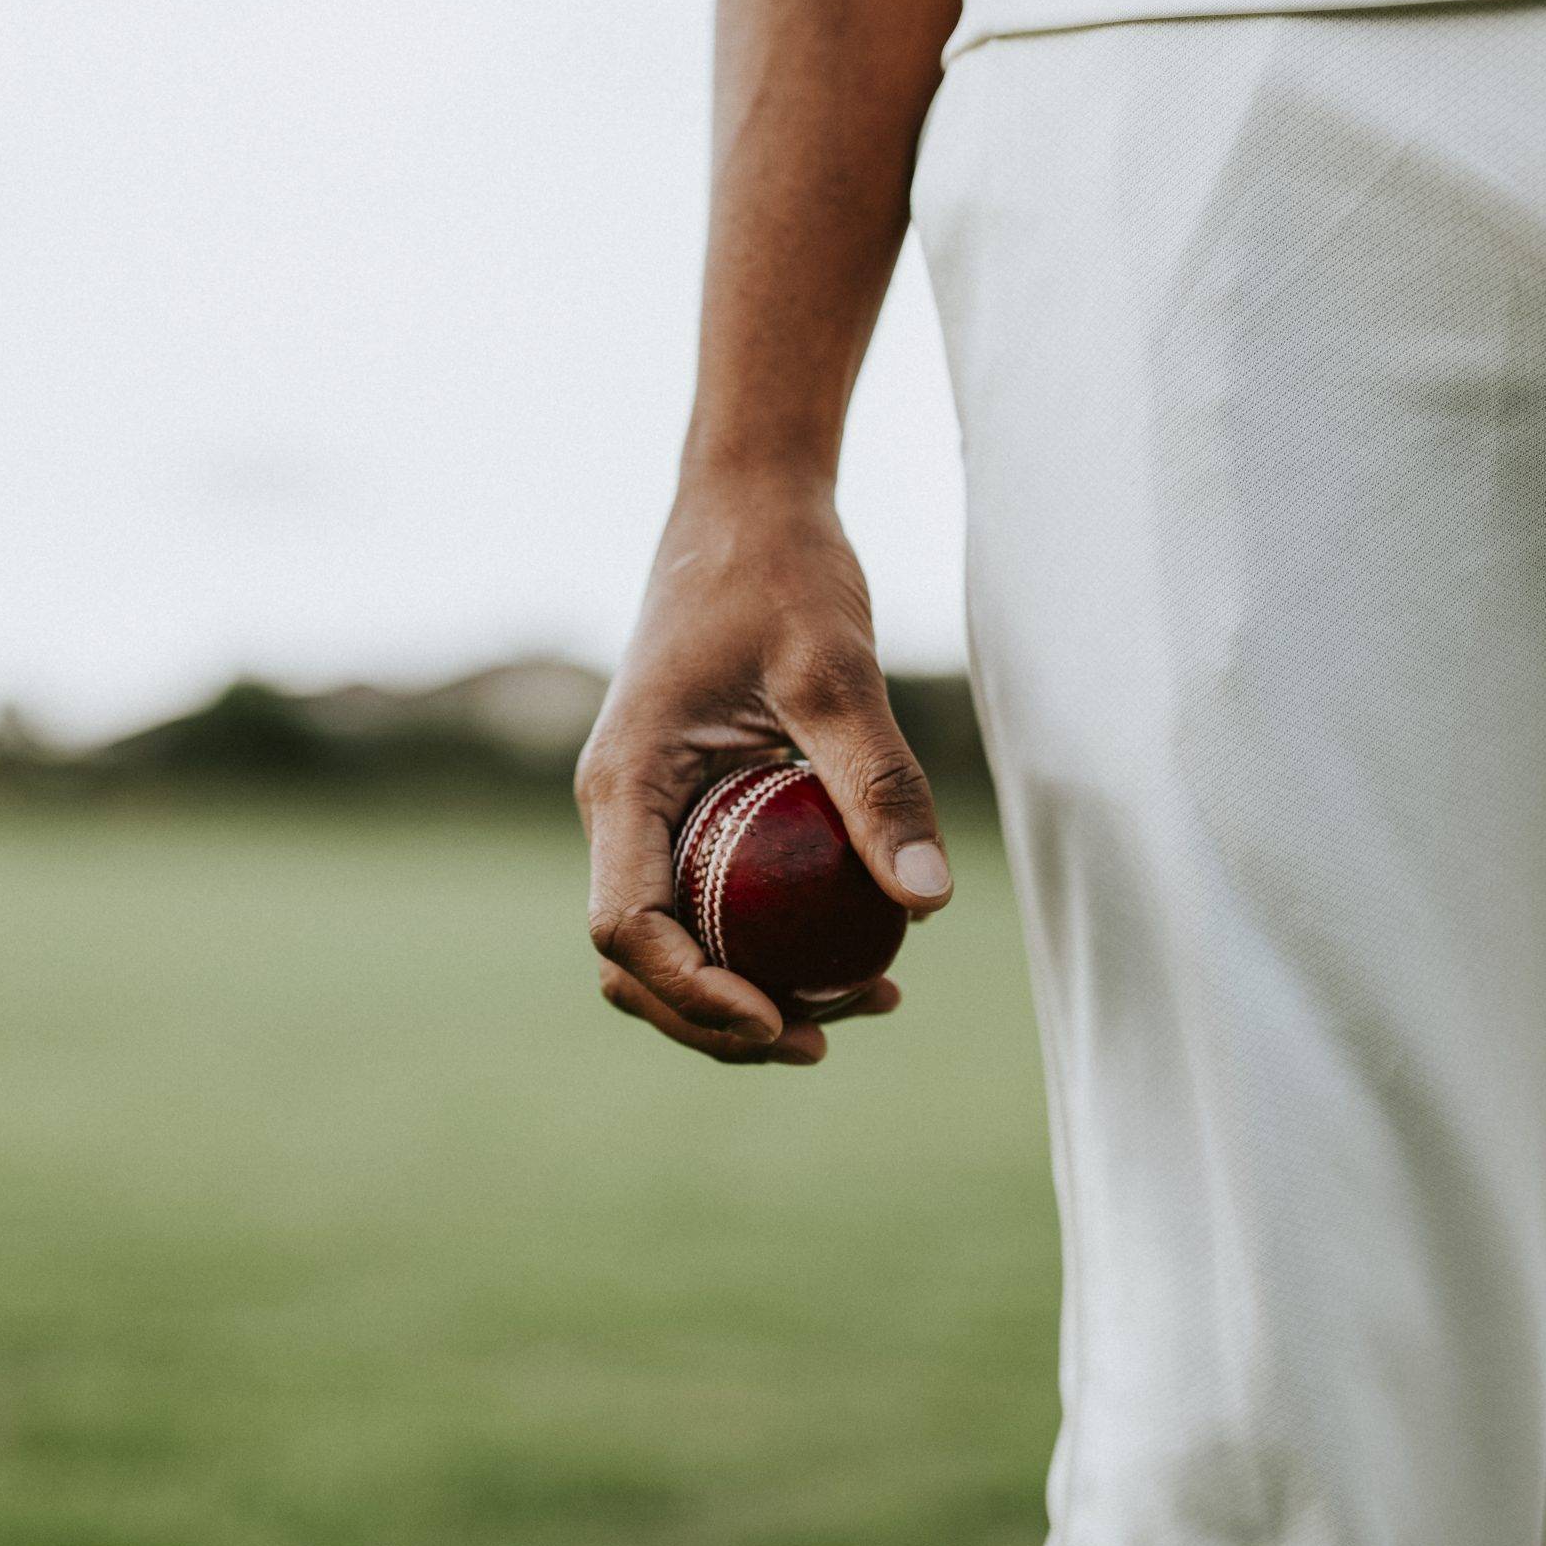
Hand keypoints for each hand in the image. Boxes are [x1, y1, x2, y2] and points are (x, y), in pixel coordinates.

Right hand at [574, 483, 950, 1065]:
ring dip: (743, 992)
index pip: (626, 927)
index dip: (693, 993)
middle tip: (830, 1035)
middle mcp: (618, 809)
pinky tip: (855, 949)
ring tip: (861, 1003)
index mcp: (624, 784)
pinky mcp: (685, 806)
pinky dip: (761, 945)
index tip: (780, 1019)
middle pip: (636, 960)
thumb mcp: (839, 673)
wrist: (747, 509)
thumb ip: (878, 784)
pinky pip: (705, 901)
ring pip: (668, 941)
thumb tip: (927, 905)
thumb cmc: (783, 574)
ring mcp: (646, 812)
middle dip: (718, 1019)